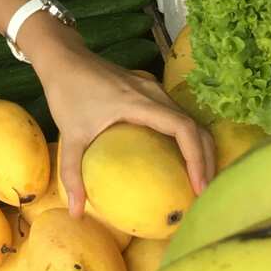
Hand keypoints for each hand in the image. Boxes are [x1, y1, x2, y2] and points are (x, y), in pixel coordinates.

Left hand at [24, 20, 215, 217]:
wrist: (63, 57)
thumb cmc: (66, 92)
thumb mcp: (69, 135)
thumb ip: (72, 174)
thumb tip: (75, 213)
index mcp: (140, 102)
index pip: (183, 129)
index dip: (197, 159)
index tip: (199, 188)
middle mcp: (154, 93)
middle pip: (195, 126)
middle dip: (207, 160)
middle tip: (205, 193)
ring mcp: (153, 89)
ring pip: (190, 119)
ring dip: (200, 148)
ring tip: (200, 180)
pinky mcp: (149, 89)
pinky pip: (178, 115)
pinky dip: (188, 138)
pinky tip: (182, 159)